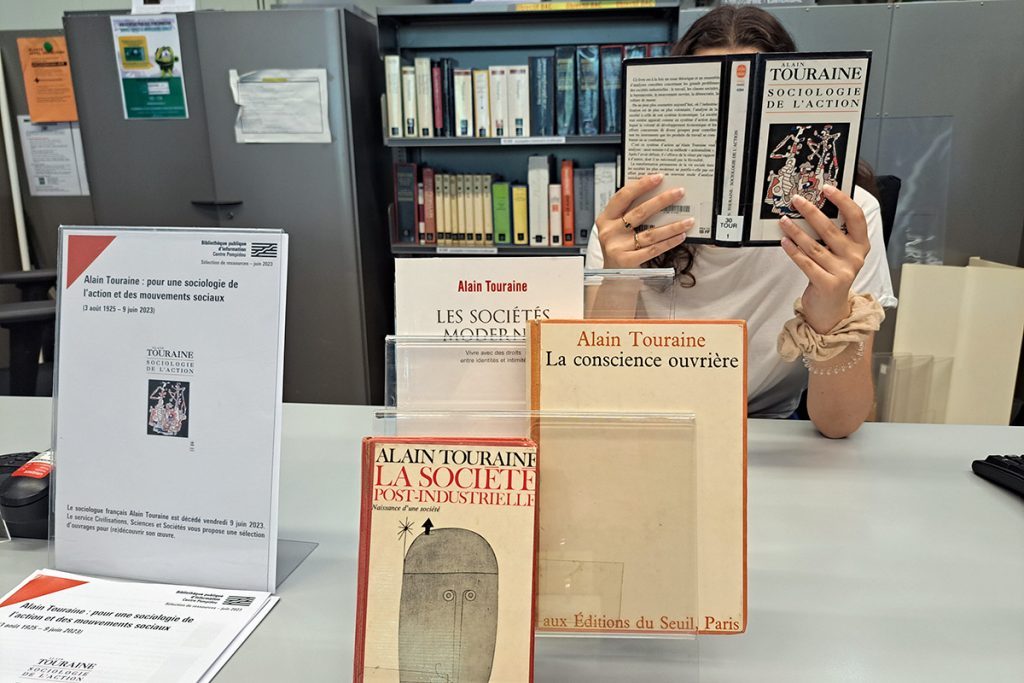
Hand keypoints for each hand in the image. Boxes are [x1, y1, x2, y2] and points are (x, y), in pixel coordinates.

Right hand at [595, 174, 695, 267]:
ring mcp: (617, 247)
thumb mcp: (616, 228)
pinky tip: (681, 236)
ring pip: (650, 233)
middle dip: (662, 200)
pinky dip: (669, 242)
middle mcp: (610, 232)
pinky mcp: (627, 262)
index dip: (641, 185)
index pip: (623, 196)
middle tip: (679, 192)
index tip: (658, 177)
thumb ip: (629, 212)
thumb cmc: (617, 247)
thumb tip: (656, 193)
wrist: (610, 276)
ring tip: (689, 219)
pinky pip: (653, 249)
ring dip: (672, 225)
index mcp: (605, 218)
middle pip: (639, 212)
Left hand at [780, 186, 868, 333]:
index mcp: (861, 245)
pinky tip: (784, 241)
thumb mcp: (839, 253)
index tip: (827, 188)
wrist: (831, 309)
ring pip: (814, 245)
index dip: (842, 200)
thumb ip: (833, 235)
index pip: (856, 216)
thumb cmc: (832, 275)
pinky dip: (793, 250)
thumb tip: (812, 208)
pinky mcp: (828, 283)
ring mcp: (843, 271)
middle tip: (796, 200)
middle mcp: (855, 257)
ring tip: (783, 220)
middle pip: (830, 228)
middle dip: (811, 211)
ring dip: (796, 231)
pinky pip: (805, 262)